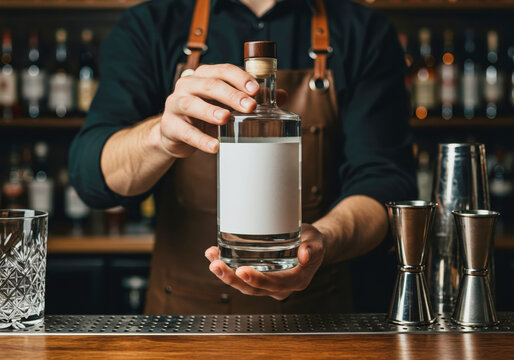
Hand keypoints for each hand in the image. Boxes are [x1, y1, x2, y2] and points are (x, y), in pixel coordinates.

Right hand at [159, 63, 286, 157]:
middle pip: (210, 85)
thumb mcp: (227, 105)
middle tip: (250, 106)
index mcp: (204, 75)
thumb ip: (252, 99)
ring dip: (210, 111)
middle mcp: (187, 85)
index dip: (240, 78)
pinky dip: (200, 139)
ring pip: (192, 103)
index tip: (256, 89)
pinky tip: (214, 146)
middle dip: (231, 95)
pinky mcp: (170, 125)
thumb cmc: (205, 116)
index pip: (223, 70)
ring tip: (226, 119)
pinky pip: (186, 132)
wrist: (175, 134)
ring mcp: (176, 104)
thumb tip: (282, 95)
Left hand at [205, 224, 325, 300]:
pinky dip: (227, 266)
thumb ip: (312, 248)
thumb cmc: (312, 242)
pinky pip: (241, 276)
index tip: (242, 271)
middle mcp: (280, 287)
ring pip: (244, 285)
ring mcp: (267, 284)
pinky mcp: (258, 276)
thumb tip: (305, 254)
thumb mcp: (316, 241)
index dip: (257, 280)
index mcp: (296, 280)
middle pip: (253, 288)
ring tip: (212, 258)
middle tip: (217, 265)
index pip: (274, 284)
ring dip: (225, 274)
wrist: (310, 244)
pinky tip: (214, 255)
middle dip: (232, 278)